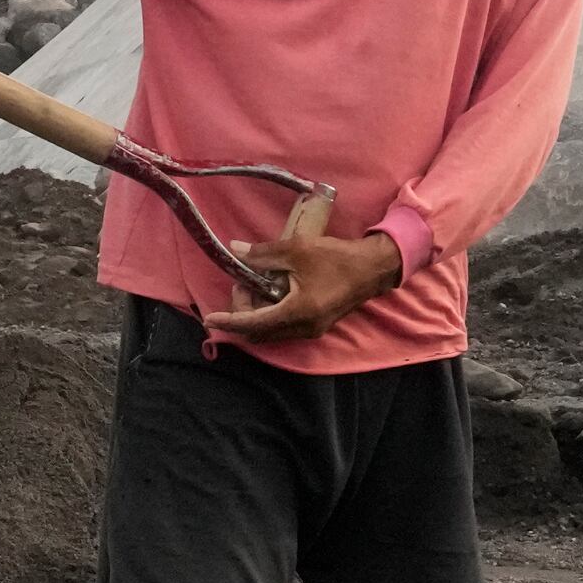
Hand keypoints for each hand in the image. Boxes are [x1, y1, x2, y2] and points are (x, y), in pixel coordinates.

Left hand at [201, 226, 403, 344]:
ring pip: (271, 331)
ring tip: (252, 285)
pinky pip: (283, 327)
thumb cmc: (337, 258)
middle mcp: (302, 328)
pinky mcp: (316, 325)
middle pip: (259, 332)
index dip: (229, 321)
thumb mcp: (298, 249)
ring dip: (256, 314)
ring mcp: (311, 330)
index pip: (253, 323)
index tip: (209, 319)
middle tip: (241, 284)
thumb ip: (264, 253)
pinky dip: (269, 314)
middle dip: (242, 313)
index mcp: (297, 312)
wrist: (373, 268)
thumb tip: (235, 250)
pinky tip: (269, 291)